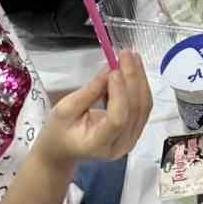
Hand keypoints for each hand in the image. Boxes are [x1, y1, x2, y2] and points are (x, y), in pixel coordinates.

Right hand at [36, 57, 151, 166]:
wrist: (63, 150)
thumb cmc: (59, 131)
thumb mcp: (65, 110)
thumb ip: (89, 91)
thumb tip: (110, 69)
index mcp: (98, 144)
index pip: (117, 119)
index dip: (119, 93)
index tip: (114, 69)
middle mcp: (120, 145)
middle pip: (135, 110)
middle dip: (132, 78)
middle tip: (126, 54)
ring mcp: (130, 140)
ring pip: (143, 106)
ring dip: (139, 79)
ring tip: (132, 57)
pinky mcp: (134, 130)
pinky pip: (142, 106)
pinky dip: (139, 86)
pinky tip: (133, 69)